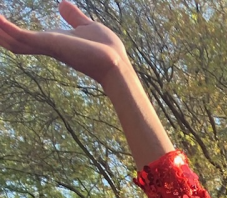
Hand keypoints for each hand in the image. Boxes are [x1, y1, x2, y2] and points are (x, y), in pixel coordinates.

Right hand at [0, 2, 126, 84]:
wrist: (115, 63)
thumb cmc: (106, 49)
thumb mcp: (86, 26)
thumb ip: (73, 17)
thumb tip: (63, 4)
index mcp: (52, 41)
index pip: (24, 37)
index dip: (8, 29)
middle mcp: (46, 45)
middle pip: (14, 40)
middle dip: (0, 31)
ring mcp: (46, 45)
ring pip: (12, 39)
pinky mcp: (48, 44)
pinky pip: (20, 36)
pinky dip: (5, 27)